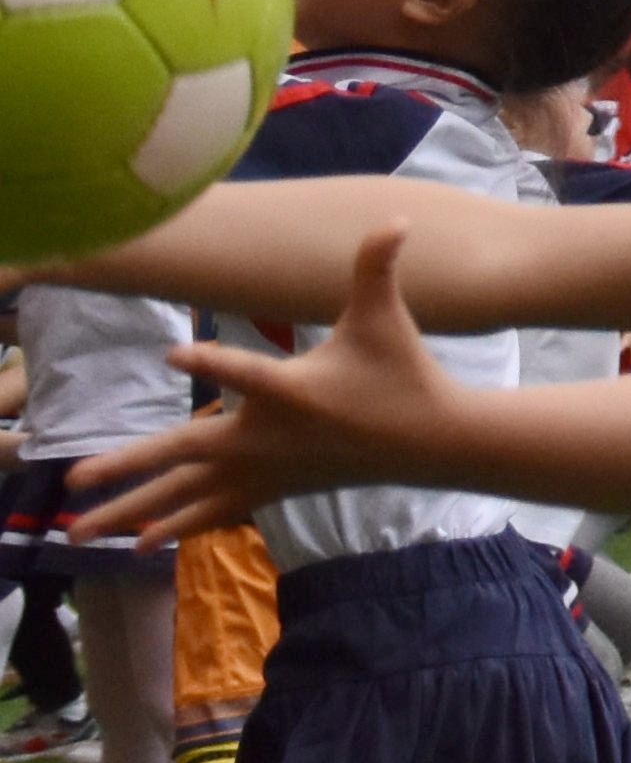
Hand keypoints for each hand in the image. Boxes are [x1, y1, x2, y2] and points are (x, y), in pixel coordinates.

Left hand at [72, 228, 461, 543]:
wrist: (426, 441)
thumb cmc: (401, 372)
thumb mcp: (385, 318)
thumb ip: (376, 267)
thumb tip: (394, 216)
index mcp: (291, 390)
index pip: (244, 370)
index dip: (211, 361)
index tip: (172, 354)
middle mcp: (265, 437)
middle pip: (183, 452)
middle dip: (126, 466)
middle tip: (71, 480)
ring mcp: (263, 469)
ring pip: (185, 494)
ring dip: (130, 512)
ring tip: (77, 532)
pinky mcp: (269, 488)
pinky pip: (211, 512)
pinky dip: (174, 527)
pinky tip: (137, 545)